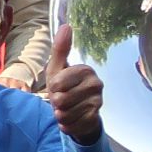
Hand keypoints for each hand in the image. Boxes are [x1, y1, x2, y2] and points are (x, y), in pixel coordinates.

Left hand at [42, 24, 102, 142]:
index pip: (58, 82)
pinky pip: (71, 125)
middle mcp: (97, 85)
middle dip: (55, 102)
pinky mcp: (95, 119)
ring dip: (60, 114)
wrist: (76, 110)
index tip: (57, 86)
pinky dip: (66, 125)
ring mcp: (98, 103)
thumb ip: (60, 49)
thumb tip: (66, 26)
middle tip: (61, 99)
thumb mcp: (57, 68)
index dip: (53, 87)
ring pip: (65, 114)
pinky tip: (71, 118)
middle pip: (61, 99)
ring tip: (66, 108)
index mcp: (86, 70)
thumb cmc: (64, 86)